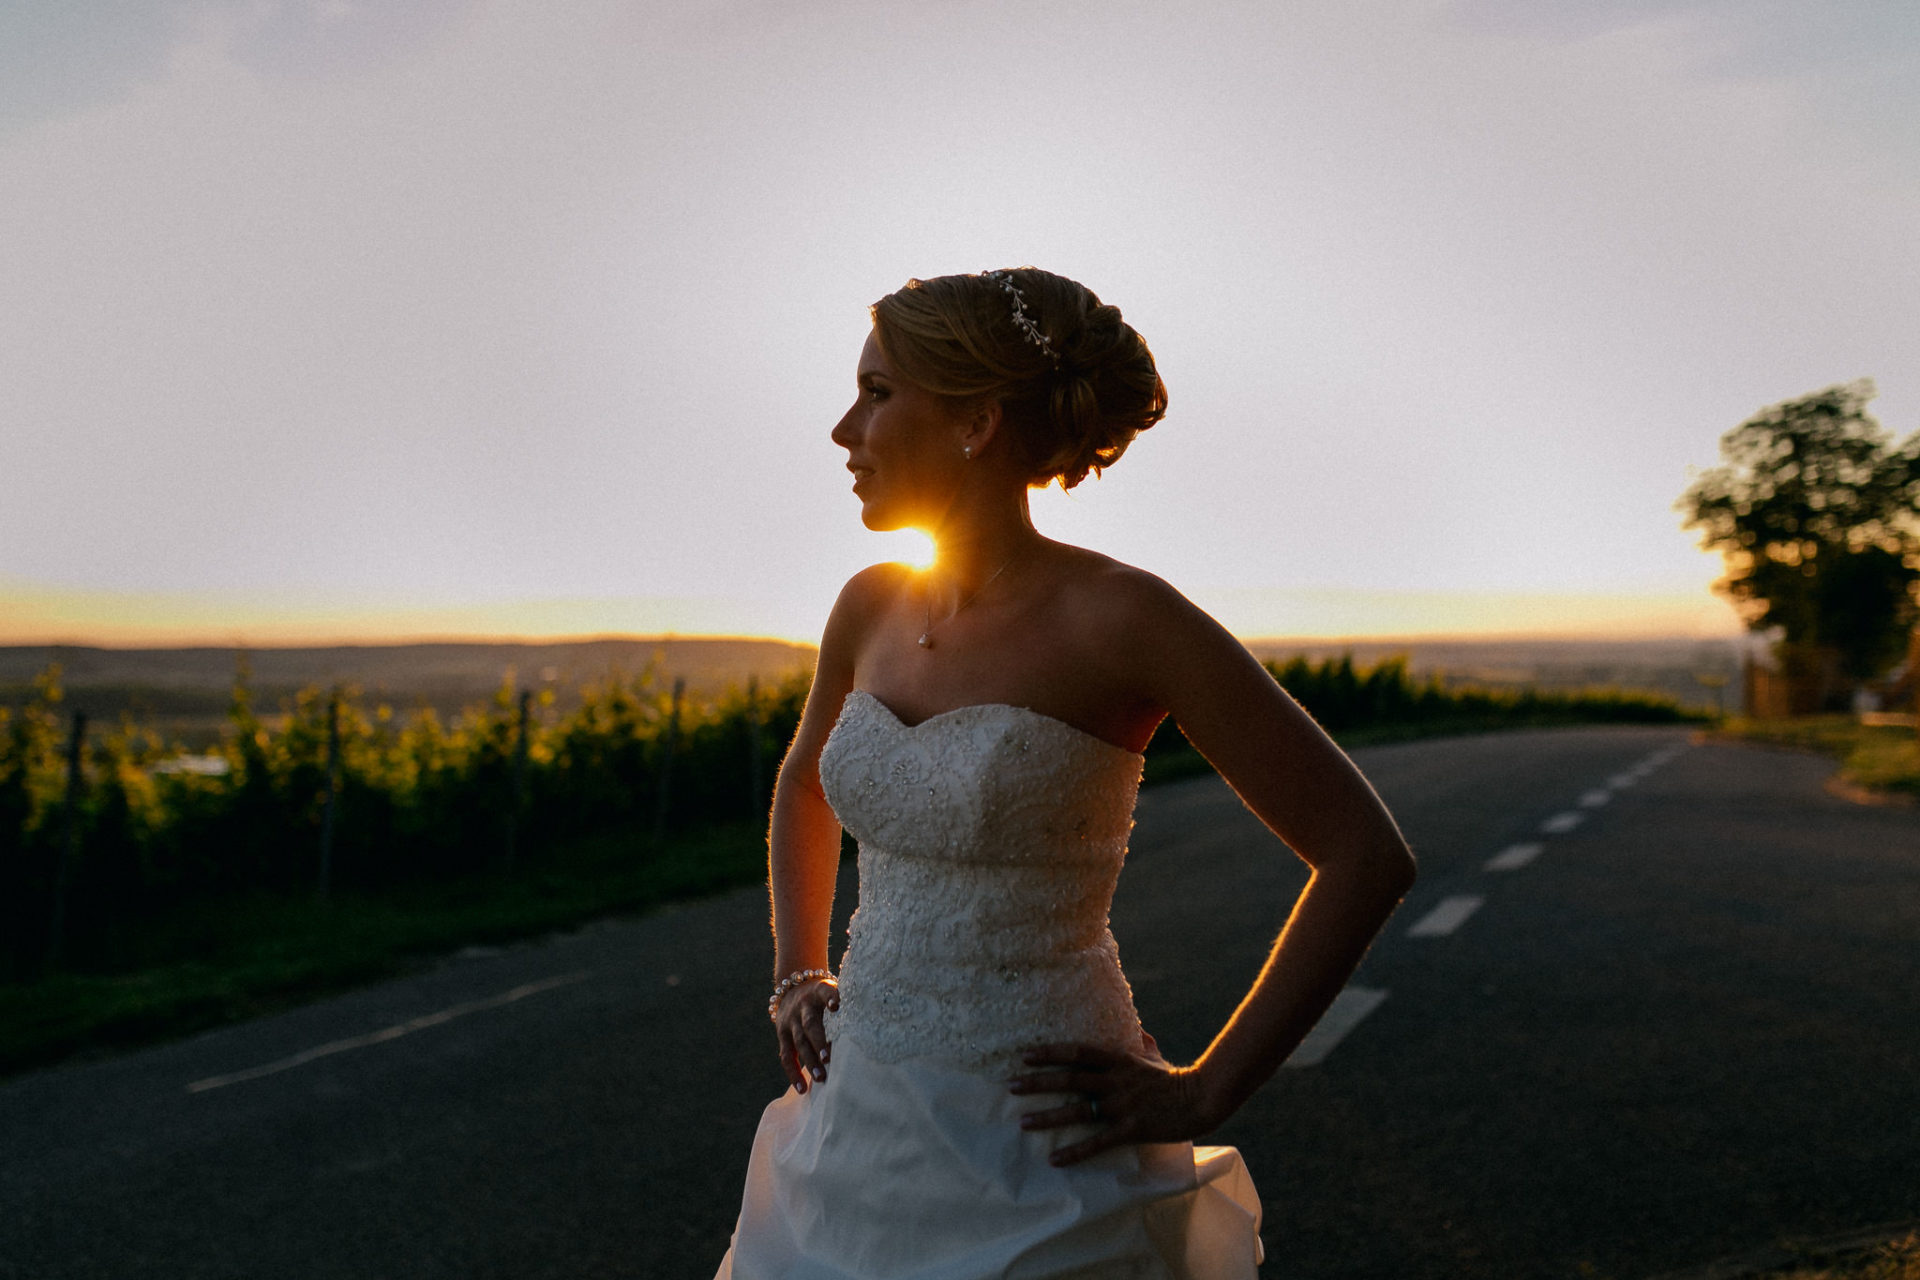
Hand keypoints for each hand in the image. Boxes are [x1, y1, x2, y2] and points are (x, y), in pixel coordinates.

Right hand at [774, 977, 836, 1093]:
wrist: (791, 988)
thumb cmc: (823, 995)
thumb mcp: (832, 989)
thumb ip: (847, 999)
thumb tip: (875, 1015)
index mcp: (818, 991)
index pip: (824, 992)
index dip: (830, 998)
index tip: (836, 1006)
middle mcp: (803, 1006)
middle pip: (810, 1024)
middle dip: (819, 1041)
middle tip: (828, 1058)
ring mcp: (791, 1021)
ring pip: (799, 1042)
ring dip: (809, 1060)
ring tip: (820, 1077)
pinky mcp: (782, 1035)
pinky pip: (786, 1056)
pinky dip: (793, 1073)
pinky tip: (802, 1088)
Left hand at [1007, 1030, 1220, 1166]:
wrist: (1201, 1099)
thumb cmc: (1175, 1078)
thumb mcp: (1155, 1057)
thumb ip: (1142, 1044)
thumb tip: (1139, 1031)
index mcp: (1119, 1060)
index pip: (1077, 1052)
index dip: (1050, 1053)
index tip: (1025, 1055)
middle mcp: (1115, 1081)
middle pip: (1070, 1079)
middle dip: (1038, 1083)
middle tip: (1010, 1086)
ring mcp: (1122, 1106)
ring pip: (1078, 1111)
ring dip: (1048, 1117)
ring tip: (1022, 1122)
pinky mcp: (1131, 1129)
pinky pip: (1097, 1143)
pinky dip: (1074, 1152)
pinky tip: (1054, 1160)